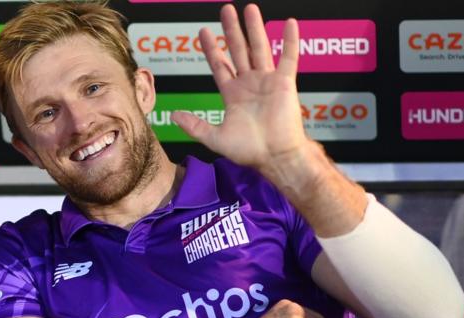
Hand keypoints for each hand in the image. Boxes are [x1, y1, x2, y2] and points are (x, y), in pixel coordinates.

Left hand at [172, 4, 307, 172]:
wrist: (274, 157)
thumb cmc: (249, 151)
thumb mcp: (215, 138)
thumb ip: (195, 125)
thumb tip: (173, 116)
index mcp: (233, 95)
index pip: (220, 65)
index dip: (212, 49)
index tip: (204, 32)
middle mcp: (249, 84)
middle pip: (238, 50)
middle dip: (231, 30)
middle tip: (225, 10)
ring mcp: (267, 81)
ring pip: (259, 48)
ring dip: (254, 28)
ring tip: (249, 8)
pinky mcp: (285, 83)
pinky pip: (289, 57)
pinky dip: (290, 40)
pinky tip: (290, 23)